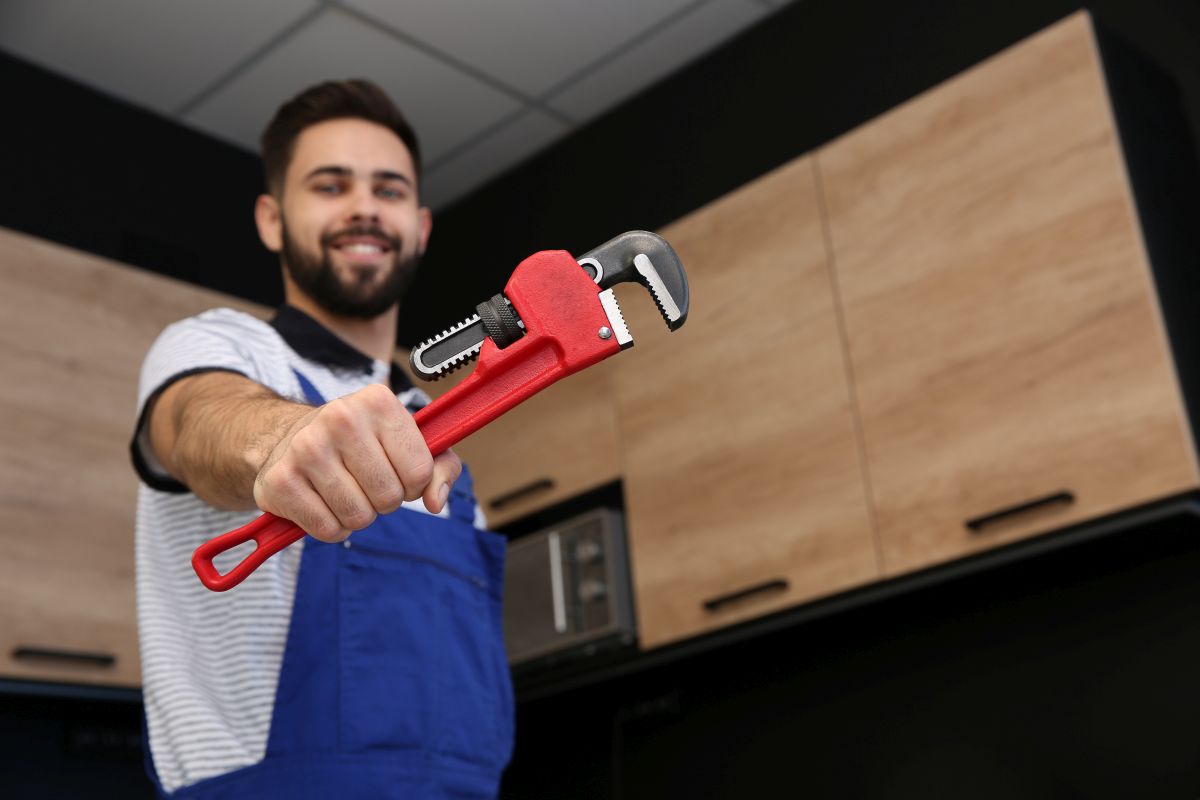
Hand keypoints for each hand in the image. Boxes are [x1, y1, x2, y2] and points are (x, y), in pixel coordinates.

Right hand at [252, 383, 461, 541]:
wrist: (288, 437)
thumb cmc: (360, 443)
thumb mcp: (407, 440)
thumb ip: (439, 467)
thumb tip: (435, 501)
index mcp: (378, 401)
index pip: (420, 471)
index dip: (414, 484)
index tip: (398, 472)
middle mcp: (340, 418)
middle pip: (389, 497)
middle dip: (385, 501)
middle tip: (367, 483)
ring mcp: (306, 449)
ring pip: (359, 517)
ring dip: (358, 515)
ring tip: (345, 491)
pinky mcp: (280, 481)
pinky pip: (327, 529)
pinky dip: (331, 527)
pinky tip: (323, 502)